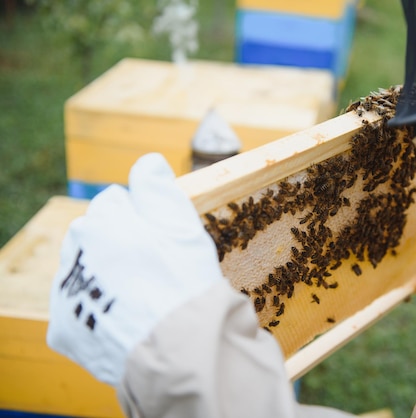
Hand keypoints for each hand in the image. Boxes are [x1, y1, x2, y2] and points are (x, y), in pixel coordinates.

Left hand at [47, 153, 223, 385]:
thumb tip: (146, 161)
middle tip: (153, 269)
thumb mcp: (180, 223)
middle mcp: (72, 250)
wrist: (174, 347)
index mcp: (100, 220)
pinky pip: (79, 310)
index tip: (161, 240)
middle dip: (119, 244)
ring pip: (86, 270)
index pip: (117, 202)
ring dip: (106, 277)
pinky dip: (97, 312)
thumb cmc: (181, 280)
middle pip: (96, 235)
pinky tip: (124, 320)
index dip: (145, 219)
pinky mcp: (62, 328)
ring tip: (140, 297)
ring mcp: (64, 291)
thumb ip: (158, 186)